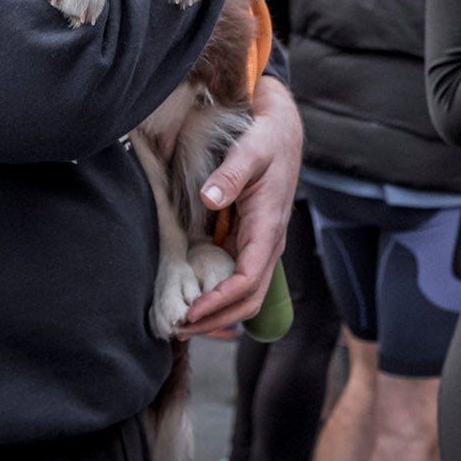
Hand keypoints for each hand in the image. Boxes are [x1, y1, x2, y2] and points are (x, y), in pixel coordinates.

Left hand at [179, 75, 301, 336]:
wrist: (282, 130)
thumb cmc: (266, 140)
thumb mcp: (250, 151)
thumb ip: (231, 174)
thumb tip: (211, 198)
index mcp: (268, 228)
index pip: (247, 280)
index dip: (220, 302)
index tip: (190, 312)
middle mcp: (268, 244)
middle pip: (249, 300)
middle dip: (217, 320)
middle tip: (179, 329)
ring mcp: (260, 245)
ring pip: (245, 295)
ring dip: (217, 314)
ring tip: (182, 323)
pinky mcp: (250, 241)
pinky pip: (237, 279)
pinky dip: (217, 297)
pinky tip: (193, 298)